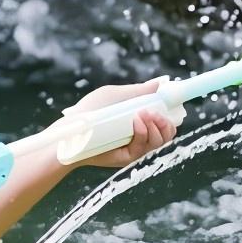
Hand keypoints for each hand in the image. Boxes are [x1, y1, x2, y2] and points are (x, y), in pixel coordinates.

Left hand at [63, 78, 177, 168]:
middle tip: (153, 112)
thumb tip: (159, 84)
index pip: (163, 123)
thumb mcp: (115, 95)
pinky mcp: (127, 157)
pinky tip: (136, 123)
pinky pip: (144, 148)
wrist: (72, 128)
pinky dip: (144, 133)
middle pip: (166, 135)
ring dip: (156, 126)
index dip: (169, 115)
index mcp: (139, 121)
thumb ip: (138, 91)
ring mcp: (134, 147)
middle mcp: (139, 136)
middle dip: (165, 122)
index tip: (168, 104)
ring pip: (159, 142)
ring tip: (142, 114)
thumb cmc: (90, 110)